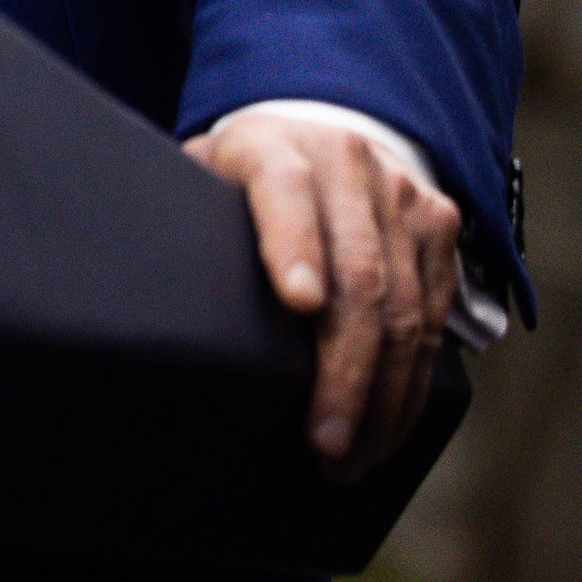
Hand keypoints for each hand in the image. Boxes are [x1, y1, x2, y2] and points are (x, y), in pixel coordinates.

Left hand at [189, 107, 464, 480]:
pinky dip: (413, 383)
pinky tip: (386, 428)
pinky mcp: (439, 226)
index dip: (294, 248)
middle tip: (324, 442)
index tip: (298, 303)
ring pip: (407, 310)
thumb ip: (185, 219)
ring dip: (384, 397)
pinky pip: (435, 317)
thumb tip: (142, 293)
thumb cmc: (242, 173)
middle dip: (346, 372)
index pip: (285, 194)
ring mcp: (403, 196)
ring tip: (351, 458)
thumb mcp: (203, 177)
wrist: (323, 122)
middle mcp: (348, 165)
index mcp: (275, 148)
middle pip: (360, 278)